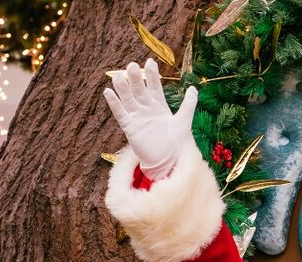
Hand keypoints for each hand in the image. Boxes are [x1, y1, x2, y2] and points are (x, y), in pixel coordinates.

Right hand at [103, 58, 197, 178]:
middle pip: (139, 90)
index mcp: (159, 105)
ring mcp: (137, 117)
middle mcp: (147, 108)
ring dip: (123, 88)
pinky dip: (114, 103)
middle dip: (136, 78)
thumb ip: (188, 104)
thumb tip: (193, 88)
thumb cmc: (178, 142)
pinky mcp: (130, 127)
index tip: (150, 62)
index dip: (152, 75)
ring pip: (128, 99)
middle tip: (132, 66)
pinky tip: (108, 92)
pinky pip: (120, 113)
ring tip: (119, 76)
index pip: (155, 86)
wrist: (168, 160)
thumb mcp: (184, 121)